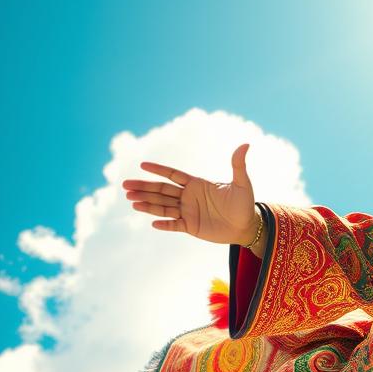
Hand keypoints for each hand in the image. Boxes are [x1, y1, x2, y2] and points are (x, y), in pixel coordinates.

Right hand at [122, 144, 256, 243]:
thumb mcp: (242, 184)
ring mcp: (188, 212)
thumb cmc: (245, 203)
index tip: (142, 165)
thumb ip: (238, 165)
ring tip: (131, 201)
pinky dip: (164, 224)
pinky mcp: (191, 227)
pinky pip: (174, 225)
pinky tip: (152, 222)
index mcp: (197, 184)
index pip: (173, 174)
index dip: (158, 170)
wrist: (247, 226)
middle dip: (144, 187)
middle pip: (162, 191)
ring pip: (163, 207)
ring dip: (147, 204)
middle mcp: (189, 197)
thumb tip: (245, 144)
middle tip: (125, 185)